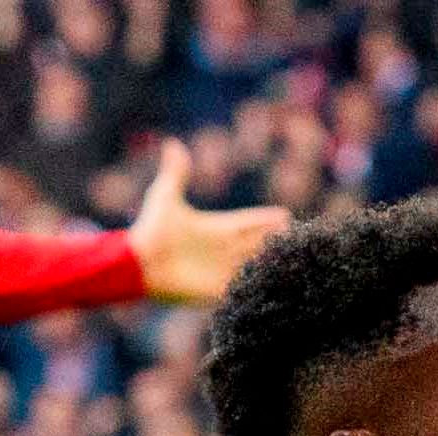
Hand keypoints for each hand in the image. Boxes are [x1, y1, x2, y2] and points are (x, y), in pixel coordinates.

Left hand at [126, 139, 288, 303]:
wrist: (138, 264)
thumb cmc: (150, 230)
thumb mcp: (165, 197)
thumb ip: (175, 173)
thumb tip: (173, 143)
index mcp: (216, 228)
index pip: (249, 223)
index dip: (267, 220)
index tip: (286, 216)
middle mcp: (221, 250)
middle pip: (257, 244)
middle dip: (277, 242)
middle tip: (299, 239)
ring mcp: (219, 271)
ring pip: (254, 267)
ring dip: (272, 264)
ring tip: (296, 263)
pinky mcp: (215, 291)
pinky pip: (242, 289)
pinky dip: (258, 287)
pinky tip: (277, 286)